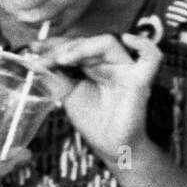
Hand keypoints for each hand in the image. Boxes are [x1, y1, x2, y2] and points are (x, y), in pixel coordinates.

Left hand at [36, 33, 161, 161]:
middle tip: (44, 60)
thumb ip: (54, 77)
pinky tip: (127, 40)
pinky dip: (143, 45)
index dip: (55, 43)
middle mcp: (112, 62)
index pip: (77, 43)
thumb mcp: (67, 94)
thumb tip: (35, 62)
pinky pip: (152, 57)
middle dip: (63, 48)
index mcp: (95, 64)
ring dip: (82, 47)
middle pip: (89, 41)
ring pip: (109, 43)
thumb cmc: (94, 121)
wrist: (110, 146)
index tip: (34, 49)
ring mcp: (127, 69)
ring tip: (62, 60)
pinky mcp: (140, 81)